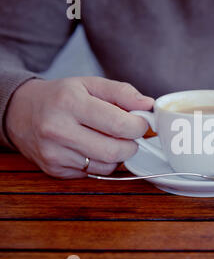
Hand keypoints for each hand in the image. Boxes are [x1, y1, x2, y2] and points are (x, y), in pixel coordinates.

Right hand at [5, 77, 153, 177]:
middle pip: (115, 151)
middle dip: (132, 144)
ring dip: (118, 155)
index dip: (139, 126)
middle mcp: (58, 130)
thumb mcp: (90, 84)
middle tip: (129, 135)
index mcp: (69, 103)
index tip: (140, 122)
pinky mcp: (54, 170)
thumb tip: (148, 105)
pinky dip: (101, 163)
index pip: (119, 125)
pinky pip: (93, 173)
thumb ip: (122, 92)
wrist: (20, 112)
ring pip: (107, 166)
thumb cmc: (60, 97)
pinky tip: (93, 148)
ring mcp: (54, 154)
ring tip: (109, 139)